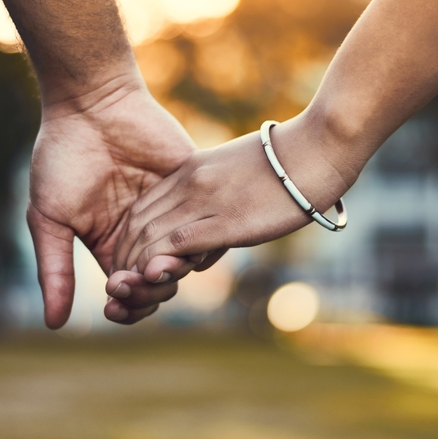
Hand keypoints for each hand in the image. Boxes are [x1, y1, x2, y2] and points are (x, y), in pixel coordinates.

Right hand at [27, 78, 196, 327]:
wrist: (91, 103)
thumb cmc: (63, 157)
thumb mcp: (50, 218)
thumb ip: (54, 270)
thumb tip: (54, 326)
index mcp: (111, 244)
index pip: (129, 291)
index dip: (127, 306)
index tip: (114, 302)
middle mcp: (145, 233)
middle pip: (160, 282)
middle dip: (149, 292)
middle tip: (135, 282)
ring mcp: (173, 211)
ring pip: (187, 259)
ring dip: (174, 271)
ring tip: (158, 268)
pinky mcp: (195, 186)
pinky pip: (210, 223)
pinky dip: (203, 241)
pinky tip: (187, 247)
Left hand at [110, 114, 353, 279]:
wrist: (317, 148)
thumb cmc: (288, 166)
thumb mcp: (237, 177)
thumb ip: (214, 206)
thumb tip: (201, 252)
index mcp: (190, 170)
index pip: (143, 207)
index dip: (129, 239)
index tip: (127, 263)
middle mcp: (189, 183)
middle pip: (139, 223)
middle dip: (124, 257)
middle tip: (120, 285)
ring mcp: (205, 200)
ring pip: (152, 236)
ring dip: (135, 267)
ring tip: (130, 290)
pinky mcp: (225, 220)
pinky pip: (178, 244)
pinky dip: (159, 263)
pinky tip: (153, 279)